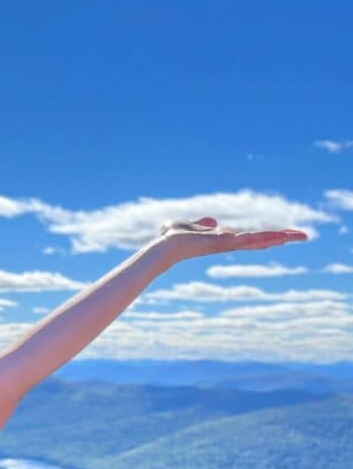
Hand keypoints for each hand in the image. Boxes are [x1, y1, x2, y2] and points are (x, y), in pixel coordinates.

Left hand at [155, 217, 306, 262]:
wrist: (164, 246)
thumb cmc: (172, 238)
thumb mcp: (190, 226)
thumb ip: (201, 224)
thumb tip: (213, 222)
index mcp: (224, 239)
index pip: (251, 238)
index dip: (268, 236)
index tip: (284, 236)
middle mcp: (229, 243)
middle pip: (260, 240)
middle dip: (281, 237)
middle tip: (303, 236)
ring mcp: (227, 244)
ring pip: (257, 240)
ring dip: (277, 237)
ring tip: (297, 236)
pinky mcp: (222, 243)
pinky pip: (245, 239)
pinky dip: (260, 238)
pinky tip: (276, 238)